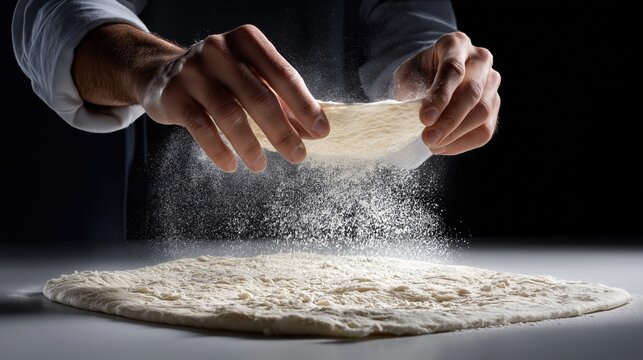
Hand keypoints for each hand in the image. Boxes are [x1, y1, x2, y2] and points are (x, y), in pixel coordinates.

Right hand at [138, 25, 329, 171]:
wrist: (161, 76)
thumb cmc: (220, 80)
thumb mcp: (251, 80)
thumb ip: (281, 101)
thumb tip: (313, 132)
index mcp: (247, 41)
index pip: (283, 74)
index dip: (305, 105)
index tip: (321, 132)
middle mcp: (219, 49)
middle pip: (259, 96)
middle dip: (283, 130)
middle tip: (298, 155)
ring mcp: (194, 71)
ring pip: (230, 114)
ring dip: (250, 145)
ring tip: (261, 166)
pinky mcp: (174, 95)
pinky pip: (201, 128)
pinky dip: (219, 150)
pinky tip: (231, 165)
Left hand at [393, 32, 500, 154]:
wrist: (430, 75)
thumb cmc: (417, 74)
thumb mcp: (408, 76)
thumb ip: (414, 91)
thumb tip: (424, 120)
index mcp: (455, 44)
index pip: (452, 70)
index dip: (440, 97)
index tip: (424, 119)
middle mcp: (480, 59)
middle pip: (471, 93)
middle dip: (448, 120)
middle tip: (427, 139)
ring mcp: (491, 82)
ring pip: (483, 112)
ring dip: (456, 134)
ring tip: (432, 144)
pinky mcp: (494, 104)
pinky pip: (485, 129)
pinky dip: (463, 143)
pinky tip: (443, 146)